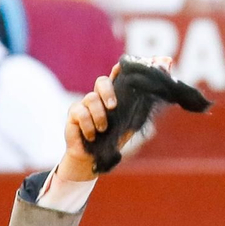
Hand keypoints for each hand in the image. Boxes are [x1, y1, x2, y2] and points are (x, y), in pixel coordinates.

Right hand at [55, 56, 173, 181]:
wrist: (93, 159)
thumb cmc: (112, 140)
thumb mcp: (129, 126)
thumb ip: (139, 111)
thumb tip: (151, 99)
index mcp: (112, 97)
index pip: (116, 77)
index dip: (120, 69)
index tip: (124, 66)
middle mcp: (98, 97)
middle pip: (101, 81)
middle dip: (107, 91)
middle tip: (113, 106)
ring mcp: (84, 104)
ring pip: (91, 98)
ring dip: (99, 116)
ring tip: (103, 130)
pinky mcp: (73, 114)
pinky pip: (80, 112)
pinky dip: (88, 126)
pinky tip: (92, 136)